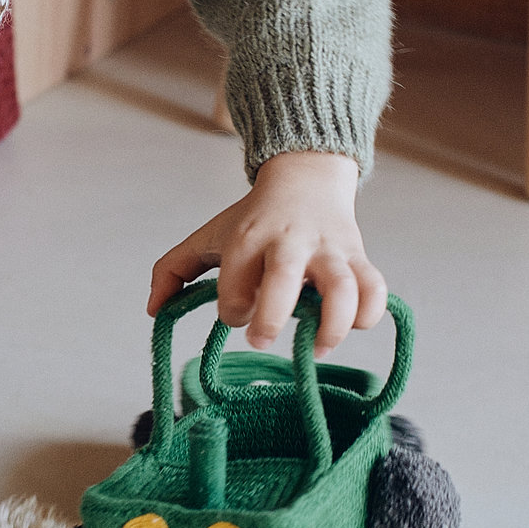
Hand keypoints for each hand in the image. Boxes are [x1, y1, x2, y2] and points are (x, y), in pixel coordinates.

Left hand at [147, 152, 386, 357]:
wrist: (306, 178)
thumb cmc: (251, 220)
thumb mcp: (207, 236)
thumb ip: (173, 270)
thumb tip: (153, 310)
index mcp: (248, 238)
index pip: (235, 280)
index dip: (232, 308)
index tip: (235, 314)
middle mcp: (290, 242)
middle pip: (284, 277)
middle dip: (272, 316)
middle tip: (261, 340)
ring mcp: (329, 250)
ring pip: (342, 286)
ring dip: (331, 325)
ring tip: (315, 349)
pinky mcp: (359, 257)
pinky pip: (375, 288)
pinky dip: (369, 313)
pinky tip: (351, 327)